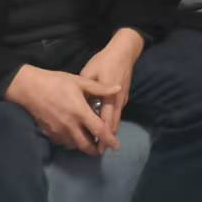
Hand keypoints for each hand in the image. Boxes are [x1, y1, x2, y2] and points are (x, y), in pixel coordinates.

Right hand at [4, 65, 121, 156]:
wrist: (29, 88)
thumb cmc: (56, 81)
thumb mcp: (80, 81)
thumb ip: (100, 88)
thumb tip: (118, 88)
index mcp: (80, 112)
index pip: (99, 131)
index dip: (109, 139)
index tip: (116, 145)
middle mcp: (70, 125)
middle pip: (86, 145)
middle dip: (96, 149)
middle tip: (102, 148)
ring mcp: (58, 131)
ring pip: (74, 145)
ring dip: (83, 146)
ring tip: (90, 142)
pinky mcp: (48, 132)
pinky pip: (63, 142)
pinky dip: (71, 142)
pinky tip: (74, 136)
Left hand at [78, 28, 144, 147]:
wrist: (124, 50)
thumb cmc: (105, 60)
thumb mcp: (90, 72)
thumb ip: (86, 90)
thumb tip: (78, 104)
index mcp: (109, 95)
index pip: (106, 119)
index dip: (102, 133)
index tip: (98, 146)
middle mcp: (117, 99)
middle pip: (113, 122)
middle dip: (108, 137)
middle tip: (101, 151)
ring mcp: (122, 98)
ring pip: (116, 118)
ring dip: (110, 130)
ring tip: (102, 143)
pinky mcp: (123, 95)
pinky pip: (117, 112)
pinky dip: (111, 121)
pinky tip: (105, 126)